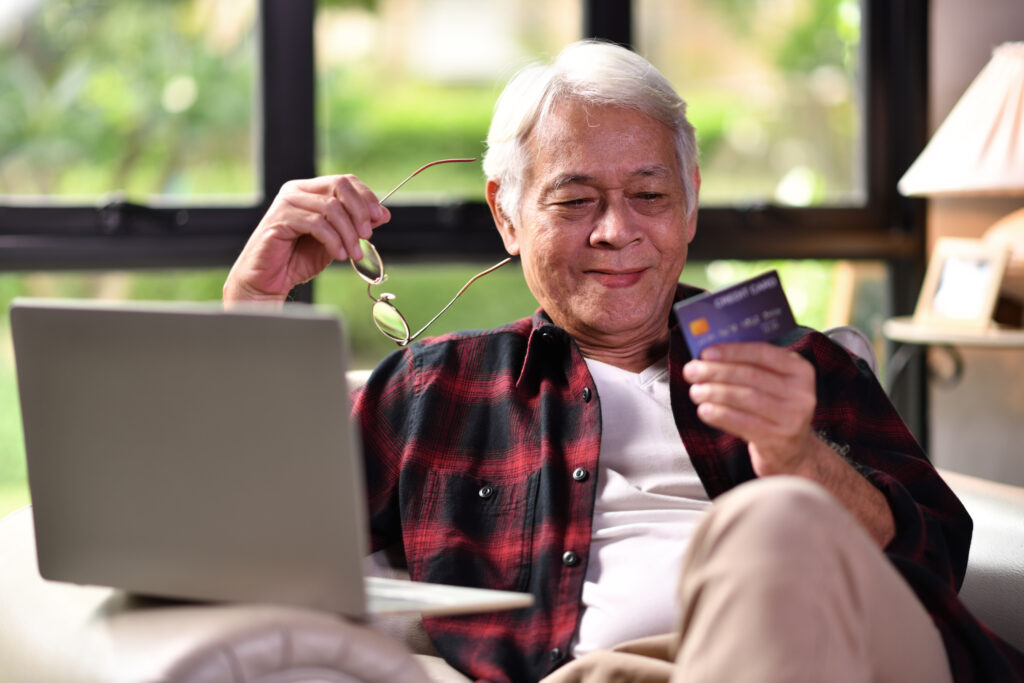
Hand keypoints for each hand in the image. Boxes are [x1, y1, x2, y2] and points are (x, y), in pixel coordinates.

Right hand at [223, 175, 390, 303]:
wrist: (268, 281)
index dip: (366, 197)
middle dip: (360, 211)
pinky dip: (333, 240)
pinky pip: (316, 224)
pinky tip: (338, 255)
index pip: (345, 181)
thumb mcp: (335, 241)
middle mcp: (297, 191)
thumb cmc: (298, 260)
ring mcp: (286, 203)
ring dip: (348, 233)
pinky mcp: (279, 219)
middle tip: (368, 235)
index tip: (380, 218)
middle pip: (339, 185)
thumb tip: (383, 214)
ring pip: (331, 207)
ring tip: (354, 253)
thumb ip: (355, 226)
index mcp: (310, 190)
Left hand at [683, 342, 819, 476]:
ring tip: (695, 392)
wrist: (792, 451)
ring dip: (715, 392)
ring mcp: (793, 417)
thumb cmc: (772, 410)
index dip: (732, 351)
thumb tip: (707, 355)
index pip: (763, 353)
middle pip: (751, 376)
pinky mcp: (780, 439)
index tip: (705, 353)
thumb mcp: (772, 385)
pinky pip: (744, 423)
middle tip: (691, 371)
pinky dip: (720, 415)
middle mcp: (802, 392)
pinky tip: (704, 410)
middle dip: (716, 372)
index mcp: (800, 369)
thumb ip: (748, 367)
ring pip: (746, 398)